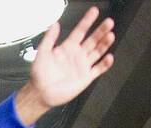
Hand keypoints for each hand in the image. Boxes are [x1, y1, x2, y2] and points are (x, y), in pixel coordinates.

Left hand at [17, 7, 115, 124]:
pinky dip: (105, 64)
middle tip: (109, 22)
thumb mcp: (42, 53)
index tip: (94, 11)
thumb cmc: (39, 74)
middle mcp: (77, 54)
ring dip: (105, 44)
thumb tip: (55, 24)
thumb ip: (49, 38)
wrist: (41, 93)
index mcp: (67, 47)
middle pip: (93, 40)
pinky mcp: (86, 77)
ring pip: (98, 52)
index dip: (87, 21)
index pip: (80, 31)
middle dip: (101, 31)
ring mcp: (83, 65)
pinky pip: (98, 69)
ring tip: (111, 35)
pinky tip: (109, 57)